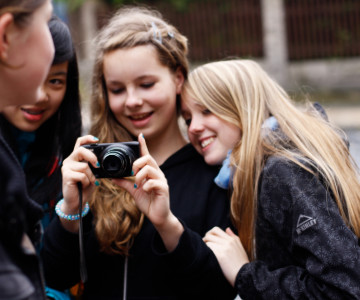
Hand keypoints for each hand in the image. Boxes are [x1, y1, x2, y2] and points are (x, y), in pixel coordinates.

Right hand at [60, 135, 98, 230]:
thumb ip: (94, 166)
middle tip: (97, 166)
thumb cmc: (85, 187)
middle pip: (82, 150)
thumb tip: (101, 162)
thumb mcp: (93, 174)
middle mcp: (70, 160)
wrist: (77, 202)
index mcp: (76, 158)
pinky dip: (86, 182)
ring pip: (85, 166)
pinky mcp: (66, 175)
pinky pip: (82, 175)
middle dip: (92, 157)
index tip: (96, 140)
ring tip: (87, 182)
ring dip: (91, 177)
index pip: (79, 143)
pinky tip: (82, 185)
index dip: (87, 139)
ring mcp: (66, 167)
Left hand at [113, 133, 182, 250]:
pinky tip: (144, 190)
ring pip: (150, 168)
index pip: (147, 155)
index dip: (143, 145)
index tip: (139, 136)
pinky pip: (153, 182)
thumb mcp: (133, 191)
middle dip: (137, 163)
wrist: (158, 217)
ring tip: (137, 184)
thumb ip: (125, 182)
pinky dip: (145, 185)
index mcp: (151, 172)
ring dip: (139, 175)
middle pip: (148, 159)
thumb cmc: (148, 202)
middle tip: (131, 173)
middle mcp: (157, 174)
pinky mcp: (164, 189)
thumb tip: (112, 177)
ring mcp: (162, 181)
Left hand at [203, 227, 248, 286]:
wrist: (245, 275)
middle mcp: (228, 241)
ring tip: (206, 251)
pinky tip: (208, 255)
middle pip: (210, 233)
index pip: (216, 230)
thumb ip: (233, 237)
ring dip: (205, 245)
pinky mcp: (220, 255)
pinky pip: (208, 247)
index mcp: (233, 239)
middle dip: (205, 238)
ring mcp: (224, 247)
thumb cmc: (241, 264)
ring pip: (208, 240)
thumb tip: (227, 229)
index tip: (209, 240)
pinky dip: (206, 250)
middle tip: (204, 244)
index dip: (210, 234)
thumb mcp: (240, 248)